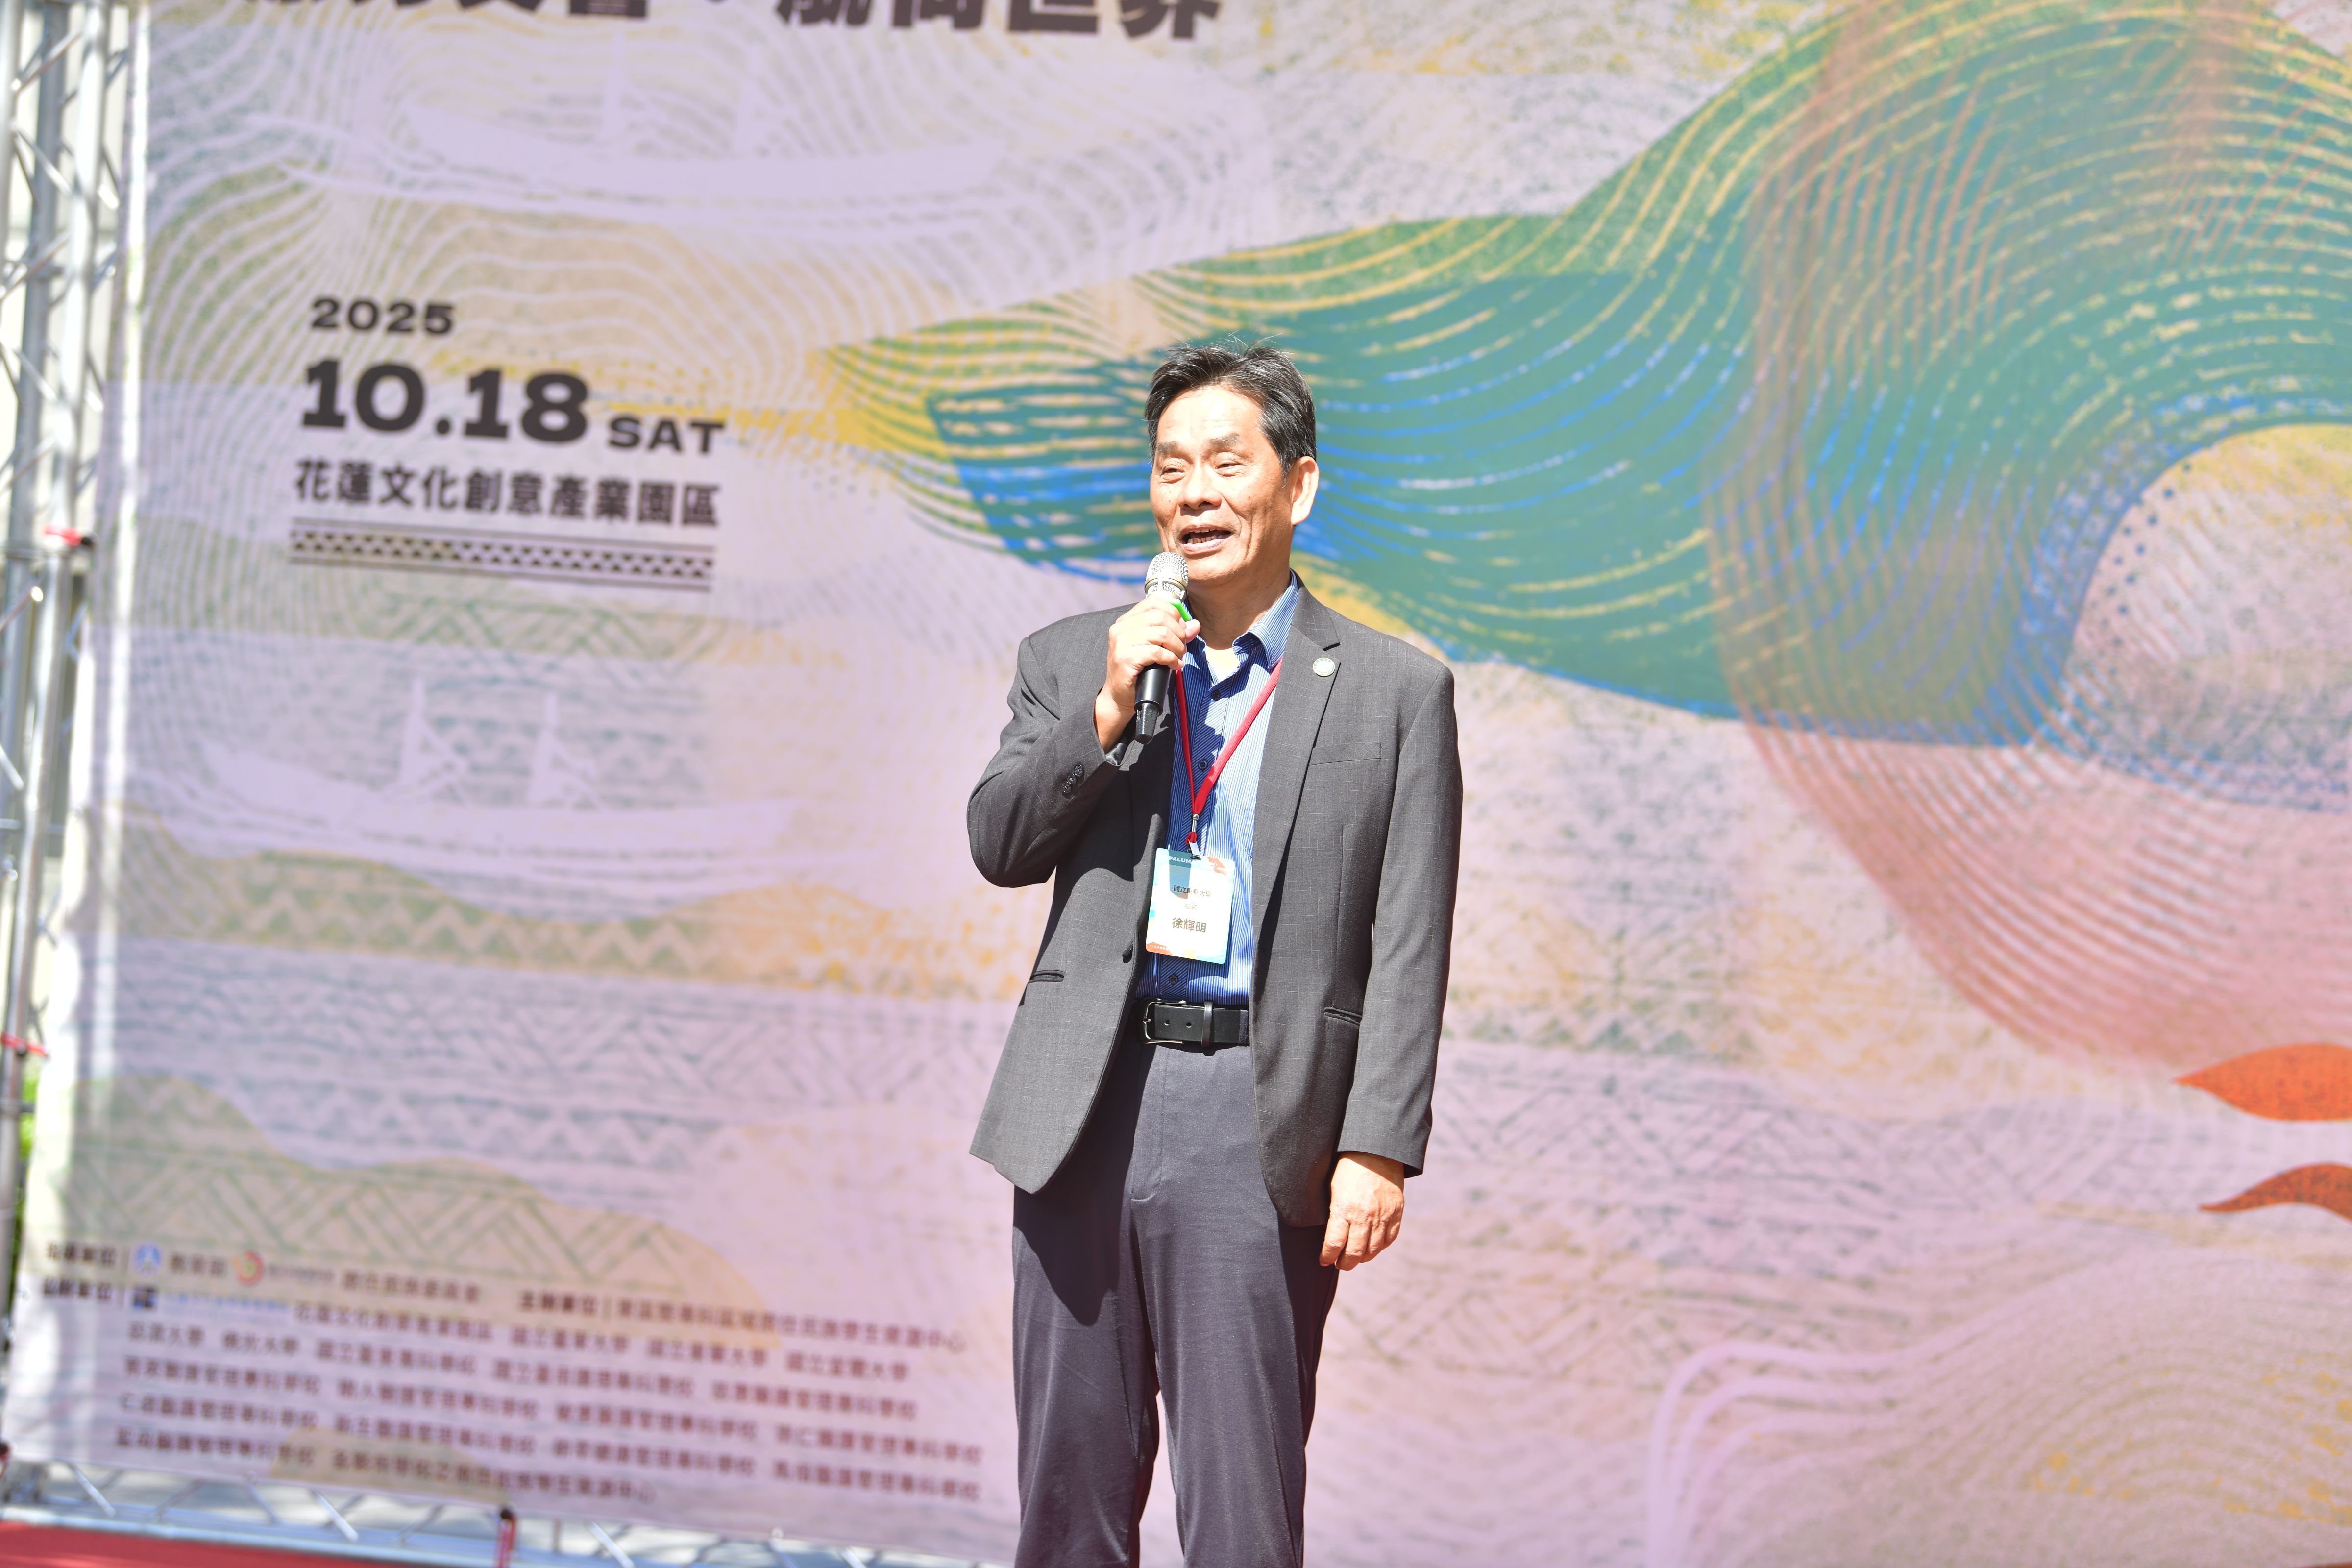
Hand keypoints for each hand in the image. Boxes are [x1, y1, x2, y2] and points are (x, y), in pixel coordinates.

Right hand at [1095, 598, 1197, 750]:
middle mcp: (1121, 628)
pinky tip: (1174, 666)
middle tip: (1182, 648)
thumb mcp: (1155, 648)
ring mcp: (1121, 643)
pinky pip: (1157, 652)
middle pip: (1160, 617)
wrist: (1118, 697)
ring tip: (1179, 657)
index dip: (1173, 613)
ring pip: (1161, 634)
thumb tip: (1194, 625)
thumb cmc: (1137, 672)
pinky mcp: (1125, 658)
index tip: (1181, 629)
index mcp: (1126, 621)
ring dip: (1177, 647)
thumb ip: (1174, 634)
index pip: (1153, 602)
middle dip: (1178, 633)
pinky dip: (1171, 659)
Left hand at [1321, 1152, 1404, 1269]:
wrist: (1377, 1150)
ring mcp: (1383, 1215)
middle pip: (1354, 1253)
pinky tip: (1372, 1246)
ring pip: (1373, 1249)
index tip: (1324, 1260)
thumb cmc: (1348, 1167)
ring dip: (1362, 1258)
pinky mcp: (1397, 1212)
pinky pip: (1390, 1238)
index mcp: (1344, 1208)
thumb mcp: (1333, 1188)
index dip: (1327, 1256)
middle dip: (1344, 1263)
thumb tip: (1329, 1235)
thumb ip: (1334, 1212)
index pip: (1334, 1244)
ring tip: (1355, 1258)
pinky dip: (1380, 1247)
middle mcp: (1365, 1216)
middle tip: (1339, 1264)